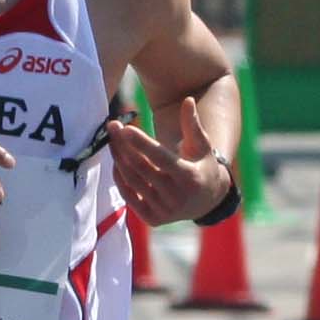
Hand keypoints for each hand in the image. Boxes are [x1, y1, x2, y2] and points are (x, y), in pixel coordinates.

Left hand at [108, 99, 229, 224]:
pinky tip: (117, 162)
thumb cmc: (202, 166)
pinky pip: (129, 196)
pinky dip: (120, 179)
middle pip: (142, 168)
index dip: (141, 143)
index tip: (125, 128)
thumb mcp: (202, 146)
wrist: (206, 201)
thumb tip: (187, 100)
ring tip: (112, 141)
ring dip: (119, 159)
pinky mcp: (153, 219)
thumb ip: (192, 124)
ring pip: (132, 181)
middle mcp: (177, 197)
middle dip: (124, 146)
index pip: (160, 158)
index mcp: (190, 178)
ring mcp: (164, 210)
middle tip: (112, 126)